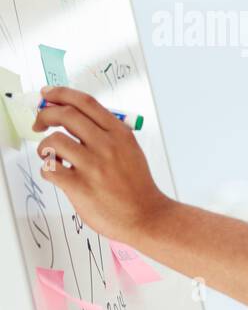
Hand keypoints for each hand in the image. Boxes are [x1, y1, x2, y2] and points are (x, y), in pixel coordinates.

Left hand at [32, 86, 170, 241]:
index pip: (85, 103)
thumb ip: (107, 135)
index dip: (61, 94)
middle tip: (39, 123)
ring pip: (53, 141)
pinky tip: (58, 174)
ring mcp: (93, 166)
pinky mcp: (80, 186)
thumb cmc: (136, 186)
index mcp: (119, 134)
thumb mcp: (131, 151)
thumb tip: (73, 119)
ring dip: (44, 147)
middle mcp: (107, 146)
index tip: (47, 95)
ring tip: (50, 156)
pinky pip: (50, 169)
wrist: (146, 215)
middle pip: (65, 115)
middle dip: (44, 115)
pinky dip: (48, 169)